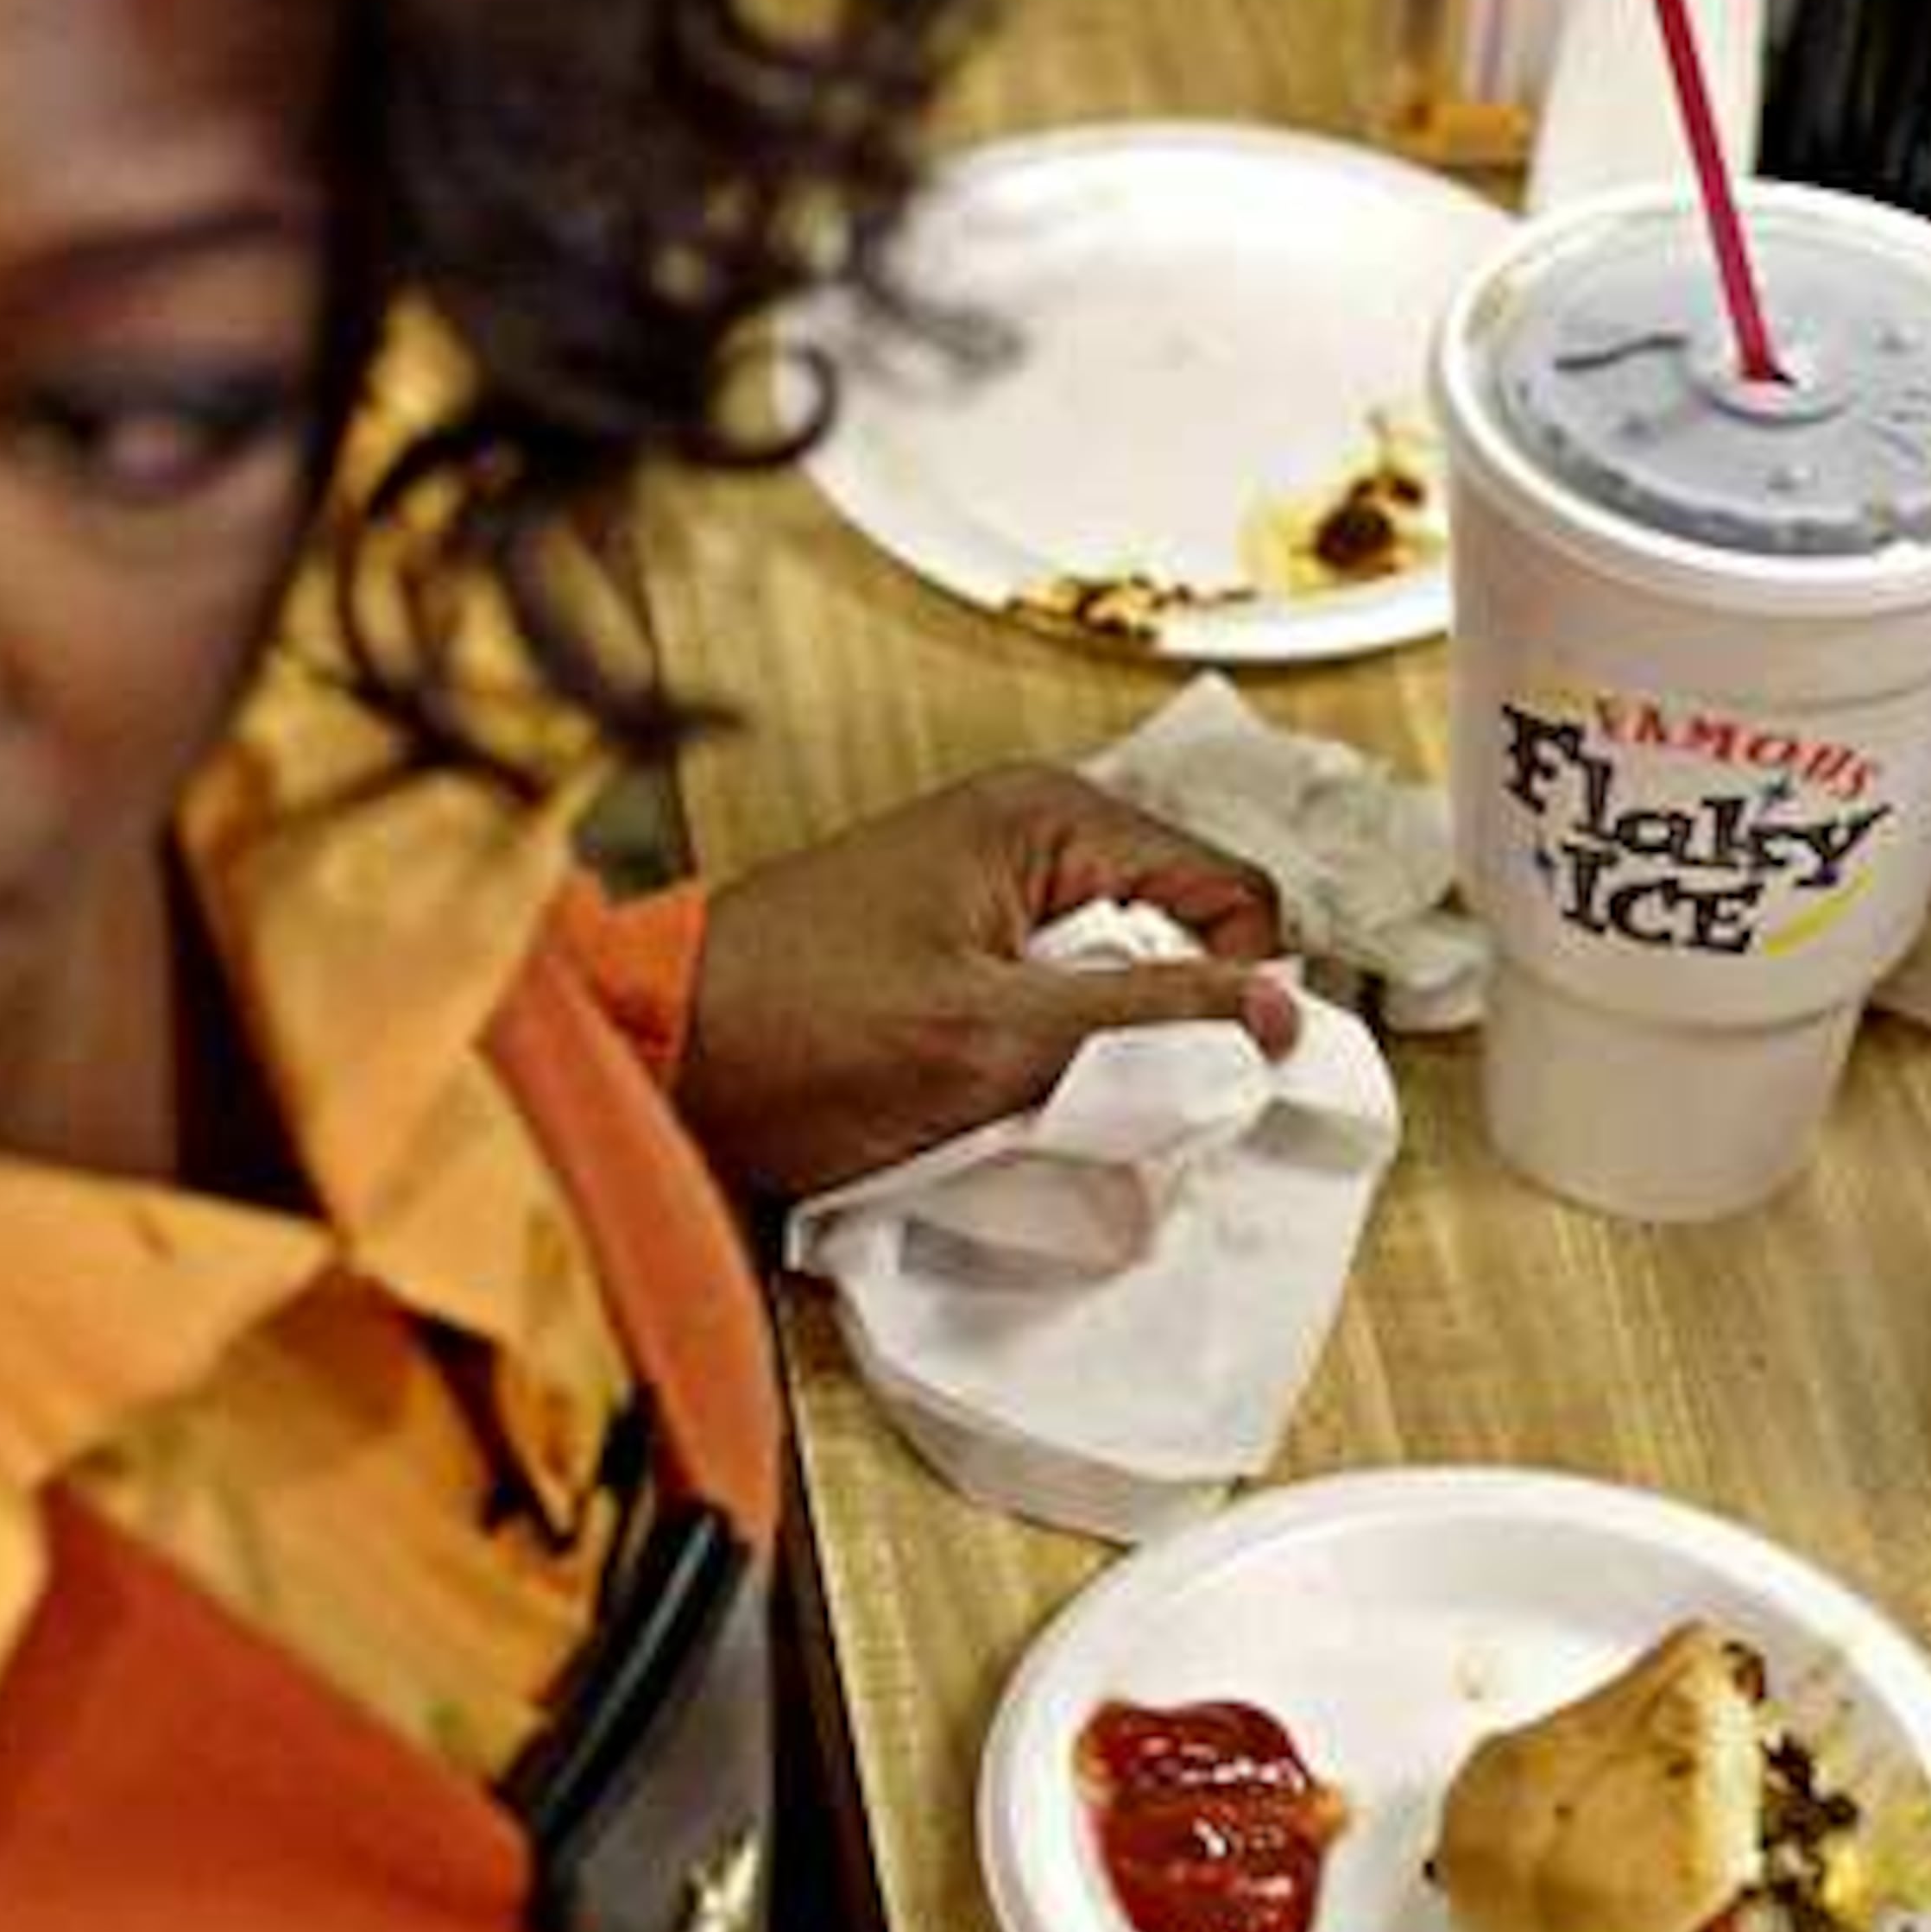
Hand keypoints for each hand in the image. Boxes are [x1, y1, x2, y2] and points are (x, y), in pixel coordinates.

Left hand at [676, 763, 1295, 1198]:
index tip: (1206, 1076)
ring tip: (1046, 1111)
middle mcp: (1029, 842)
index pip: (1228, 892)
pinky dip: (1048, 1070)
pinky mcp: (954, 964)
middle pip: (1178, 940)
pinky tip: (1006, 1112)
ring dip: (1103, 1062)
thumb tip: (1282, 1018)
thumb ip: (1145, 1023)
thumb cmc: (792, 1032)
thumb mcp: (991, 1039)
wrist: (648, 1055)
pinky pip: (1053, 1015)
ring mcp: (988, 902)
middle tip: (1118, 1105)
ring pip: (1119, 990)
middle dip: (1169, 1031)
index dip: (1240, 989)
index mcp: (1049, 819)